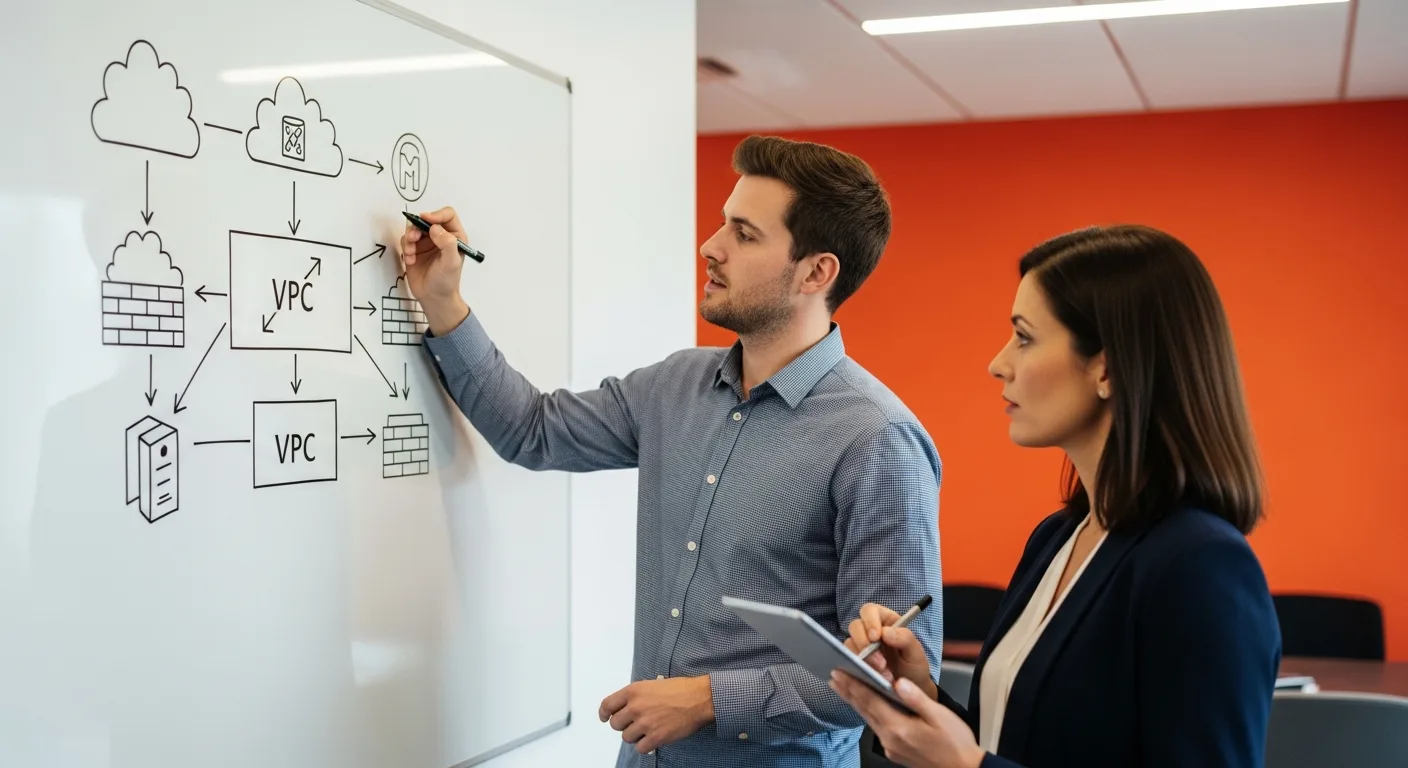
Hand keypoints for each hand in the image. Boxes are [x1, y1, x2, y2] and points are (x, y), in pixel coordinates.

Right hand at [400, 206, 469, 333]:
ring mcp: (427, 242)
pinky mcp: (414, 249)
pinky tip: (410, 261)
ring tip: (410, 253)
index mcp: (455, 236)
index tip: (426, 220)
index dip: (437, 214)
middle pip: (426, 219)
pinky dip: (406, 248)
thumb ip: (447, 243)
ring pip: (414, 228)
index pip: (447, 215)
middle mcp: (441, 236)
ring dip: (409, 238)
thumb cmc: (446, 281)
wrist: (434, 298)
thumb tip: (434, 228)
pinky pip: (406, 240)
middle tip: (413, 238)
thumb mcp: (451, 263)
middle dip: (417, 227)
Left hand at [598, 676, 715, 754]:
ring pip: (626, 737)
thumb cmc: (680, 689)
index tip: (605, 717)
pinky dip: (645, 745)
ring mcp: (645, 723)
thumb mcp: (652, 684)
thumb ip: (636, 696)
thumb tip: (626, 707)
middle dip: (623, 725)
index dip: (604, 714)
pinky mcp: (655, 737)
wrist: (699, 698)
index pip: (607, 705)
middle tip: (634, 723)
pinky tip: (652, 738)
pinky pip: (640, 748)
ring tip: (647, 730)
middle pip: (615, 724)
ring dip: (634, 736)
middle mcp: (635, 707)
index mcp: (633, 691)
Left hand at [830, 671, 983, 767]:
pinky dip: (868, 714)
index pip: (869, 701)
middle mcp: (890, 739)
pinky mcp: (895, 751)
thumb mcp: (939, 716)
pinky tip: (867, 708)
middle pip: (863, 711)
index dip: (852, 685)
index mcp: (899, 727)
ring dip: (855, 703)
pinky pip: (876, 728)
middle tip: (834, 677)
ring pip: (868, 719)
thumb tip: (898, 682)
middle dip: (848, 692)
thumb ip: (916, 698)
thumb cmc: (955, 744)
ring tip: (844, 689)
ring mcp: (891, 747)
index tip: (839, 673)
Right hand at [846, 602, 937, 700]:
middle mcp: (869, 631)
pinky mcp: (854, 662)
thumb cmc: (913, 667)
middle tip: (879, 662)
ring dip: (861, 659)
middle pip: (855, 626)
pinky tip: (867, 676)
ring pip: (849, 644)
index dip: (869, 621)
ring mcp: (860, 647)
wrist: (909, 691)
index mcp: (885, 621)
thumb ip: (905, 638)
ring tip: (880, 674)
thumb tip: (886, 632)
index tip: (875, 637)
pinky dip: (856, 668)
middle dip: (864, 643)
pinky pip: (846, 660)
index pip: (870, 611)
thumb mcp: (916, 653)